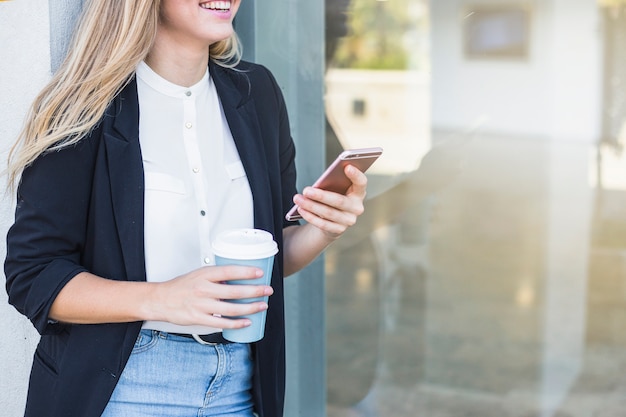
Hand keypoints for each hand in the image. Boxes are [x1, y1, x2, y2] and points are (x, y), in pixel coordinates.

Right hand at [148, 265, 273, 328]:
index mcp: (205, 275)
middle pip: (235, 291)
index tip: (260, 273)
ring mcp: (202, 305)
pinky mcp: (199, 318)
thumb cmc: (181, 286)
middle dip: (255, 291)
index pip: (230, 271)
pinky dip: (236, 324)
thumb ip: (217, 276)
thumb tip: (239, 277)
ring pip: (231, 308)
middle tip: (267, 290)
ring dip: (250, 308)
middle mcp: (204, 289)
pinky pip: (222, 323)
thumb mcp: (199, 274)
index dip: (247, 272)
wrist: (161, 300)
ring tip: (262, 306)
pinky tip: (247, 322)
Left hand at [293, 164, 366, 238]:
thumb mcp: (335, 188)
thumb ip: (332, 184)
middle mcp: (357, 208)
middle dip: (321, 196)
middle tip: (306, 190)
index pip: (361, 183)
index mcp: (358, 193)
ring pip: (328, 212)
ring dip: (311, 206)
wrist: (333, 220)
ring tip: (298, 199)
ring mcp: (349, 220)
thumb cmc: (334, 197)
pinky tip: (301, 209)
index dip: (356, 175)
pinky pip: (323, 224)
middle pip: (339, 201)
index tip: (347, 166)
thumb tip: (317, 185)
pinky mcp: (339, 230)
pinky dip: (310, 216)